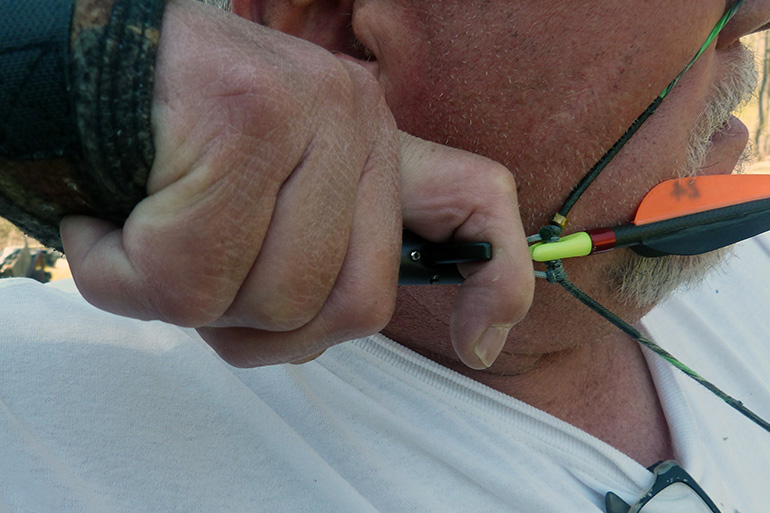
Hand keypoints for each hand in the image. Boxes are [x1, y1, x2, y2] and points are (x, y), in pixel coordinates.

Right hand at [61, 0, 532, 368]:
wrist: (77, 67)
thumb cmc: (168, 151)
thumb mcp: (256, 206)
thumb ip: (308, 258)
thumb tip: (344, 327)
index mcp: (368, 145)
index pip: (477, 201)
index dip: (498, 281)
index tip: (477, 343)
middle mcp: (353, 119)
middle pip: (348, 305)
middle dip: (256, 328)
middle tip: (192, 281)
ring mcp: (307, 112)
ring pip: (265, 300)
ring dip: (181, 301)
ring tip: (141, 242)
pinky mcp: (246, 115)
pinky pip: (188, 277)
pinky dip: (122, 278)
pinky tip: (102, 227)